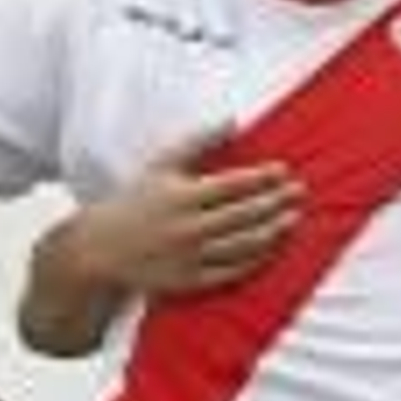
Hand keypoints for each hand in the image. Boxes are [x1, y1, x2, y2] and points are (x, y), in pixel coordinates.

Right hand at [79, 130, 303, 298]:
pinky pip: (231, 272)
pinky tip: (272, 249)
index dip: (262, 178)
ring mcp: (191, 257)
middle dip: (276, 202)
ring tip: (293, 219)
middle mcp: (188, 227)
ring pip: (242, 245)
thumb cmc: (134, 203)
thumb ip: (199, 142)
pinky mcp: (190, 281)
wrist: (101, 251)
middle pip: (244, 214)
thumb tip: (233, 119)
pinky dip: (255, 260)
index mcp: (182, 196)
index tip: (284, 171)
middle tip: (299, 193)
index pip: (233, 185)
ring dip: (272, 232)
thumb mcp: (160, 165)